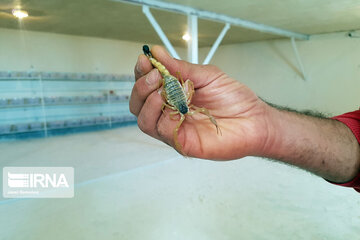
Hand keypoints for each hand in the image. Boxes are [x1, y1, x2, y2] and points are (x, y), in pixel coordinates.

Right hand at [130, 45, 270, 159]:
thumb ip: (180, 67)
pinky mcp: (181, 142)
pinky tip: (172, 102)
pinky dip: (160, 114)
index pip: (147, 86)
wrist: (255, 120)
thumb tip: (157, 52)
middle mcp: (170, 112)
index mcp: (174, 95)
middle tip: (155, 74)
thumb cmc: (234, 99)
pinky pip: (160, 130)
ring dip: (147, 101)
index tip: (145, 58)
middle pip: (139, 103)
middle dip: (141, 86)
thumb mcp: (206, 76)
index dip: (141, 72)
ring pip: (143, 119)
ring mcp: (174, 128)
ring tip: (161, 88)